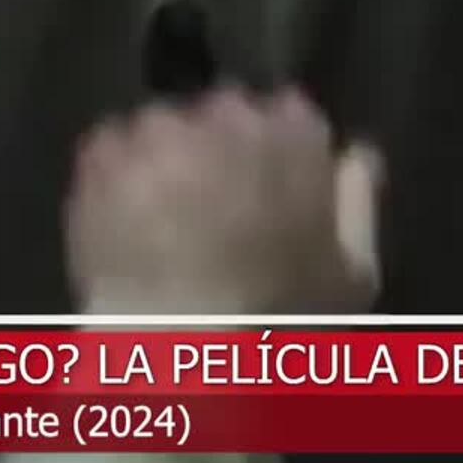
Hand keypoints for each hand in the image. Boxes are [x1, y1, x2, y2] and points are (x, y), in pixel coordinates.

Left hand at [64, 87, 383, 314]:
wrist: (179, 350)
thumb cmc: (279, 316)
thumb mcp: (353, 270)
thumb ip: (359, 200)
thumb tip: (357, 152)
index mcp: (295, 132)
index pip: (289, 112)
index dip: (275, 151)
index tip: (265, 189)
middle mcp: (229, 114)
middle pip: (224, 111)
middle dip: (219, 147)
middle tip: (212, 204)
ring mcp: (161, 131)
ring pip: (166, 127)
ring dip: (166, 157)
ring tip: (162, 213)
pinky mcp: (103, 155)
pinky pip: (110, 147)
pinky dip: (116, 174)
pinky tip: (125, 217)